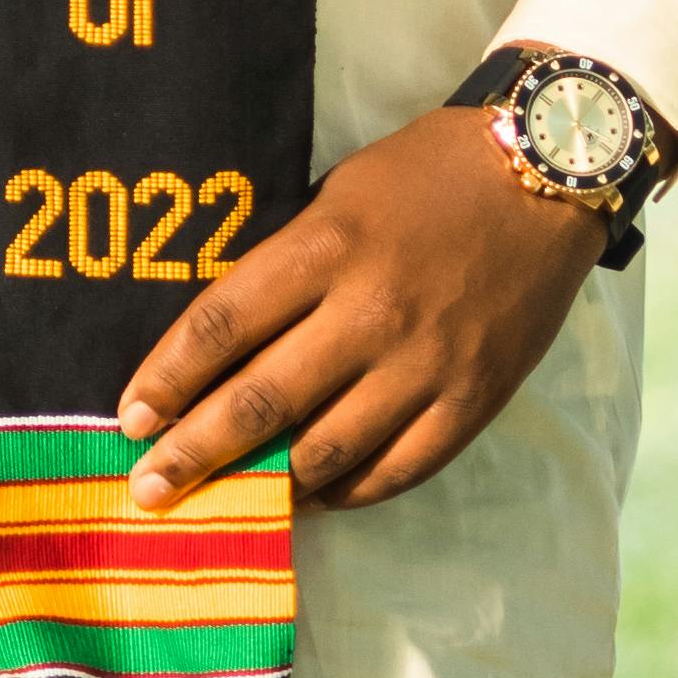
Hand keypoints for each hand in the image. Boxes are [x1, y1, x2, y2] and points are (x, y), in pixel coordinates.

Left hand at [114, 104, 605, 511]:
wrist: (547, 176)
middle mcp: (371, 310)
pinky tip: (308, 497)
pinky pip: (395, 470)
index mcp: (325, 245)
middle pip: (259, 400)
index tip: (130, 417)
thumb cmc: (426, 176)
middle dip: (192, 454)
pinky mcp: (473, 399)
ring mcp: (426, 363)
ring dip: (264, 486)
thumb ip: (284, 268)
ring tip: (224, 502)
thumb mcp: (337, 195)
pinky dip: (343, 493)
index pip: (221, 325)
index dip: (165, 379)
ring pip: (324, 451)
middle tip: (148, 488)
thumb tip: (218, 347)